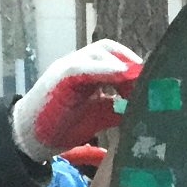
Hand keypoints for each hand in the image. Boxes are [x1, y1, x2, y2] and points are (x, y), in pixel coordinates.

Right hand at [12, 39, 142, 161]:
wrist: (32, 137)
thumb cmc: (66, 125)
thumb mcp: (102, 116)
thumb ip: (121, 108)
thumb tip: (149, 108)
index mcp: (91, 73)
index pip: (117, 57)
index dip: (135, 66)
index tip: (154, 79)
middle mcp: (80, 65)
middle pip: (109, 49)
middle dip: (131, 61)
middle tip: (149, 78)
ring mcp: (68, 68)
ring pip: (97, 53)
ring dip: (120, 64)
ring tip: (138, 78)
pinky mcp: (59, 78)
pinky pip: (81, 67)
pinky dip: (102, 69)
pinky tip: (119, 76)